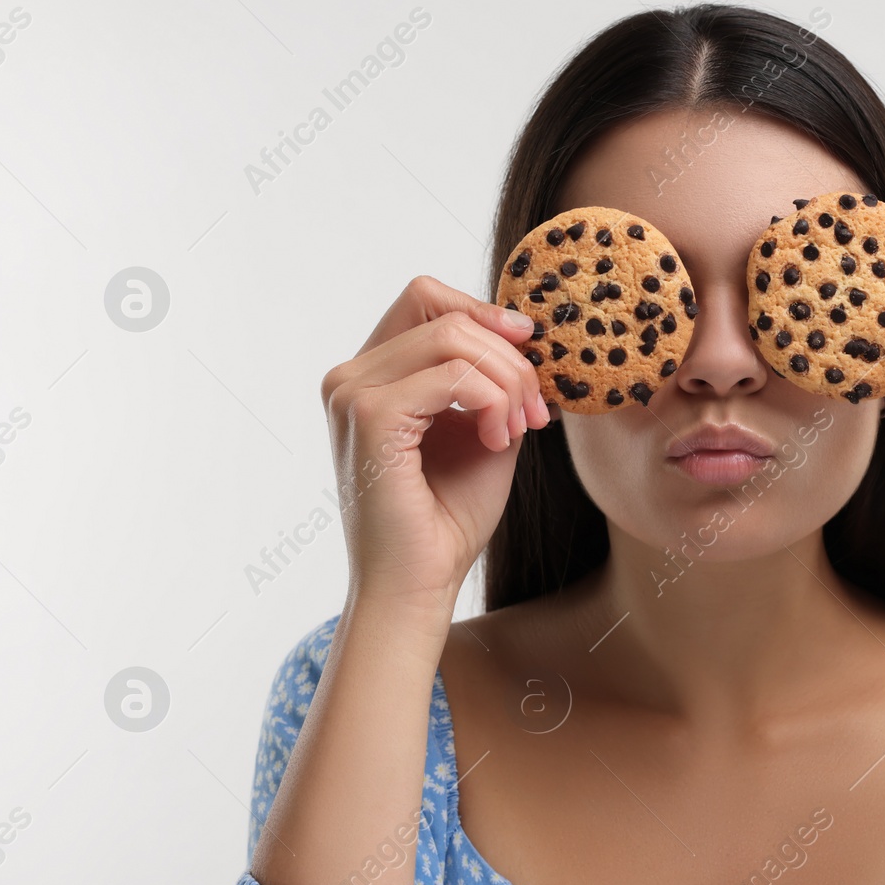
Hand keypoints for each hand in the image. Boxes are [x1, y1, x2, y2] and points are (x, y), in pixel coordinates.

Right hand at [320, 276, 549, 611]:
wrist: (419, 584)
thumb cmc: (447, 519)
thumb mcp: (482, 430)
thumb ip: (492, 380)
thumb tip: (525, 333)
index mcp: (371, 375)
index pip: (426, 299)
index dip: (484, 312)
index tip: (530, 350)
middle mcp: (350, 376)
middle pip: (445, 314)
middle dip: (508, 357)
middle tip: (535, 413)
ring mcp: (352, 393)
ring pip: (452, 337)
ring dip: (506, 380)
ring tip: (517, 429)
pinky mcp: (370, 416)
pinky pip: (453, 375)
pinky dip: (492, 401)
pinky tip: (497, 440)